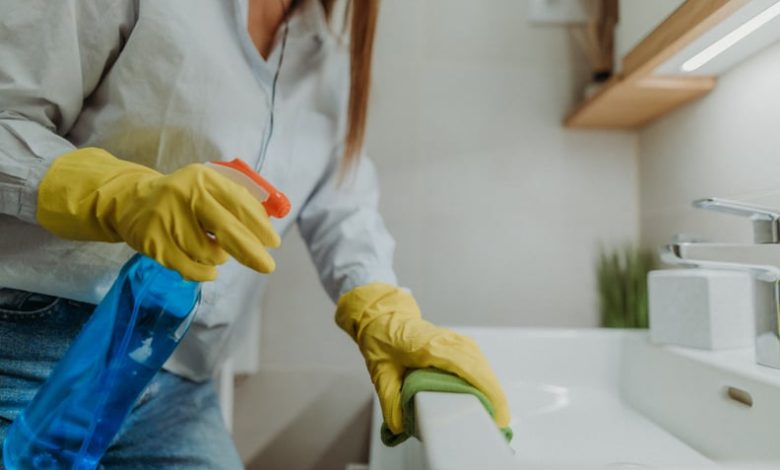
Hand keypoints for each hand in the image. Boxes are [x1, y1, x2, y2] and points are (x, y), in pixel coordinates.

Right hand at [37, 147, 279, 280]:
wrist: (130, 201)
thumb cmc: (182, 198)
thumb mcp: (207, 188)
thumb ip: (236, 201)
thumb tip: (268, 227)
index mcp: (203, 178)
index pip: (239, 203)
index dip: (259, 226)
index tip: (273, 243)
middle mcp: (184, 195)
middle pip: (227, 230)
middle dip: (251, 252)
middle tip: (267, 267)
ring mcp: (166, 218)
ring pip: (210, 253)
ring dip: (219, 257)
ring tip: (211, 248)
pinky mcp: (153, 242)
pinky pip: (191, 268)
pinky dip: (205, 272)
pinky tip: (208, 268)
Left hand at [335, 283, 510, 433]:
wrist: (382, 317)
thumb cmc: (382, 340)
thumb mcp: (380, 373)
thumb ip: (390, 401)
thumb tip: (402, 426)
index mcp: (427, 346)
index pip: (465, 365)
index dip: (485, 389)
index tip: (496, 412)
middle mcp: (446, 339)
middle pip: (480, 366)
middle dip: (494, 394)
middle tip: (498, 424)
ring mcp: (455, 338)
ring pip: (482, 363)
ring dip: (491, 387)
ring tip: (493, 413)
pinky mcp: (458, 342)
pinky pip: (478, 360)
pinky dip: (485, 378)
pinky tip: (485, 395)